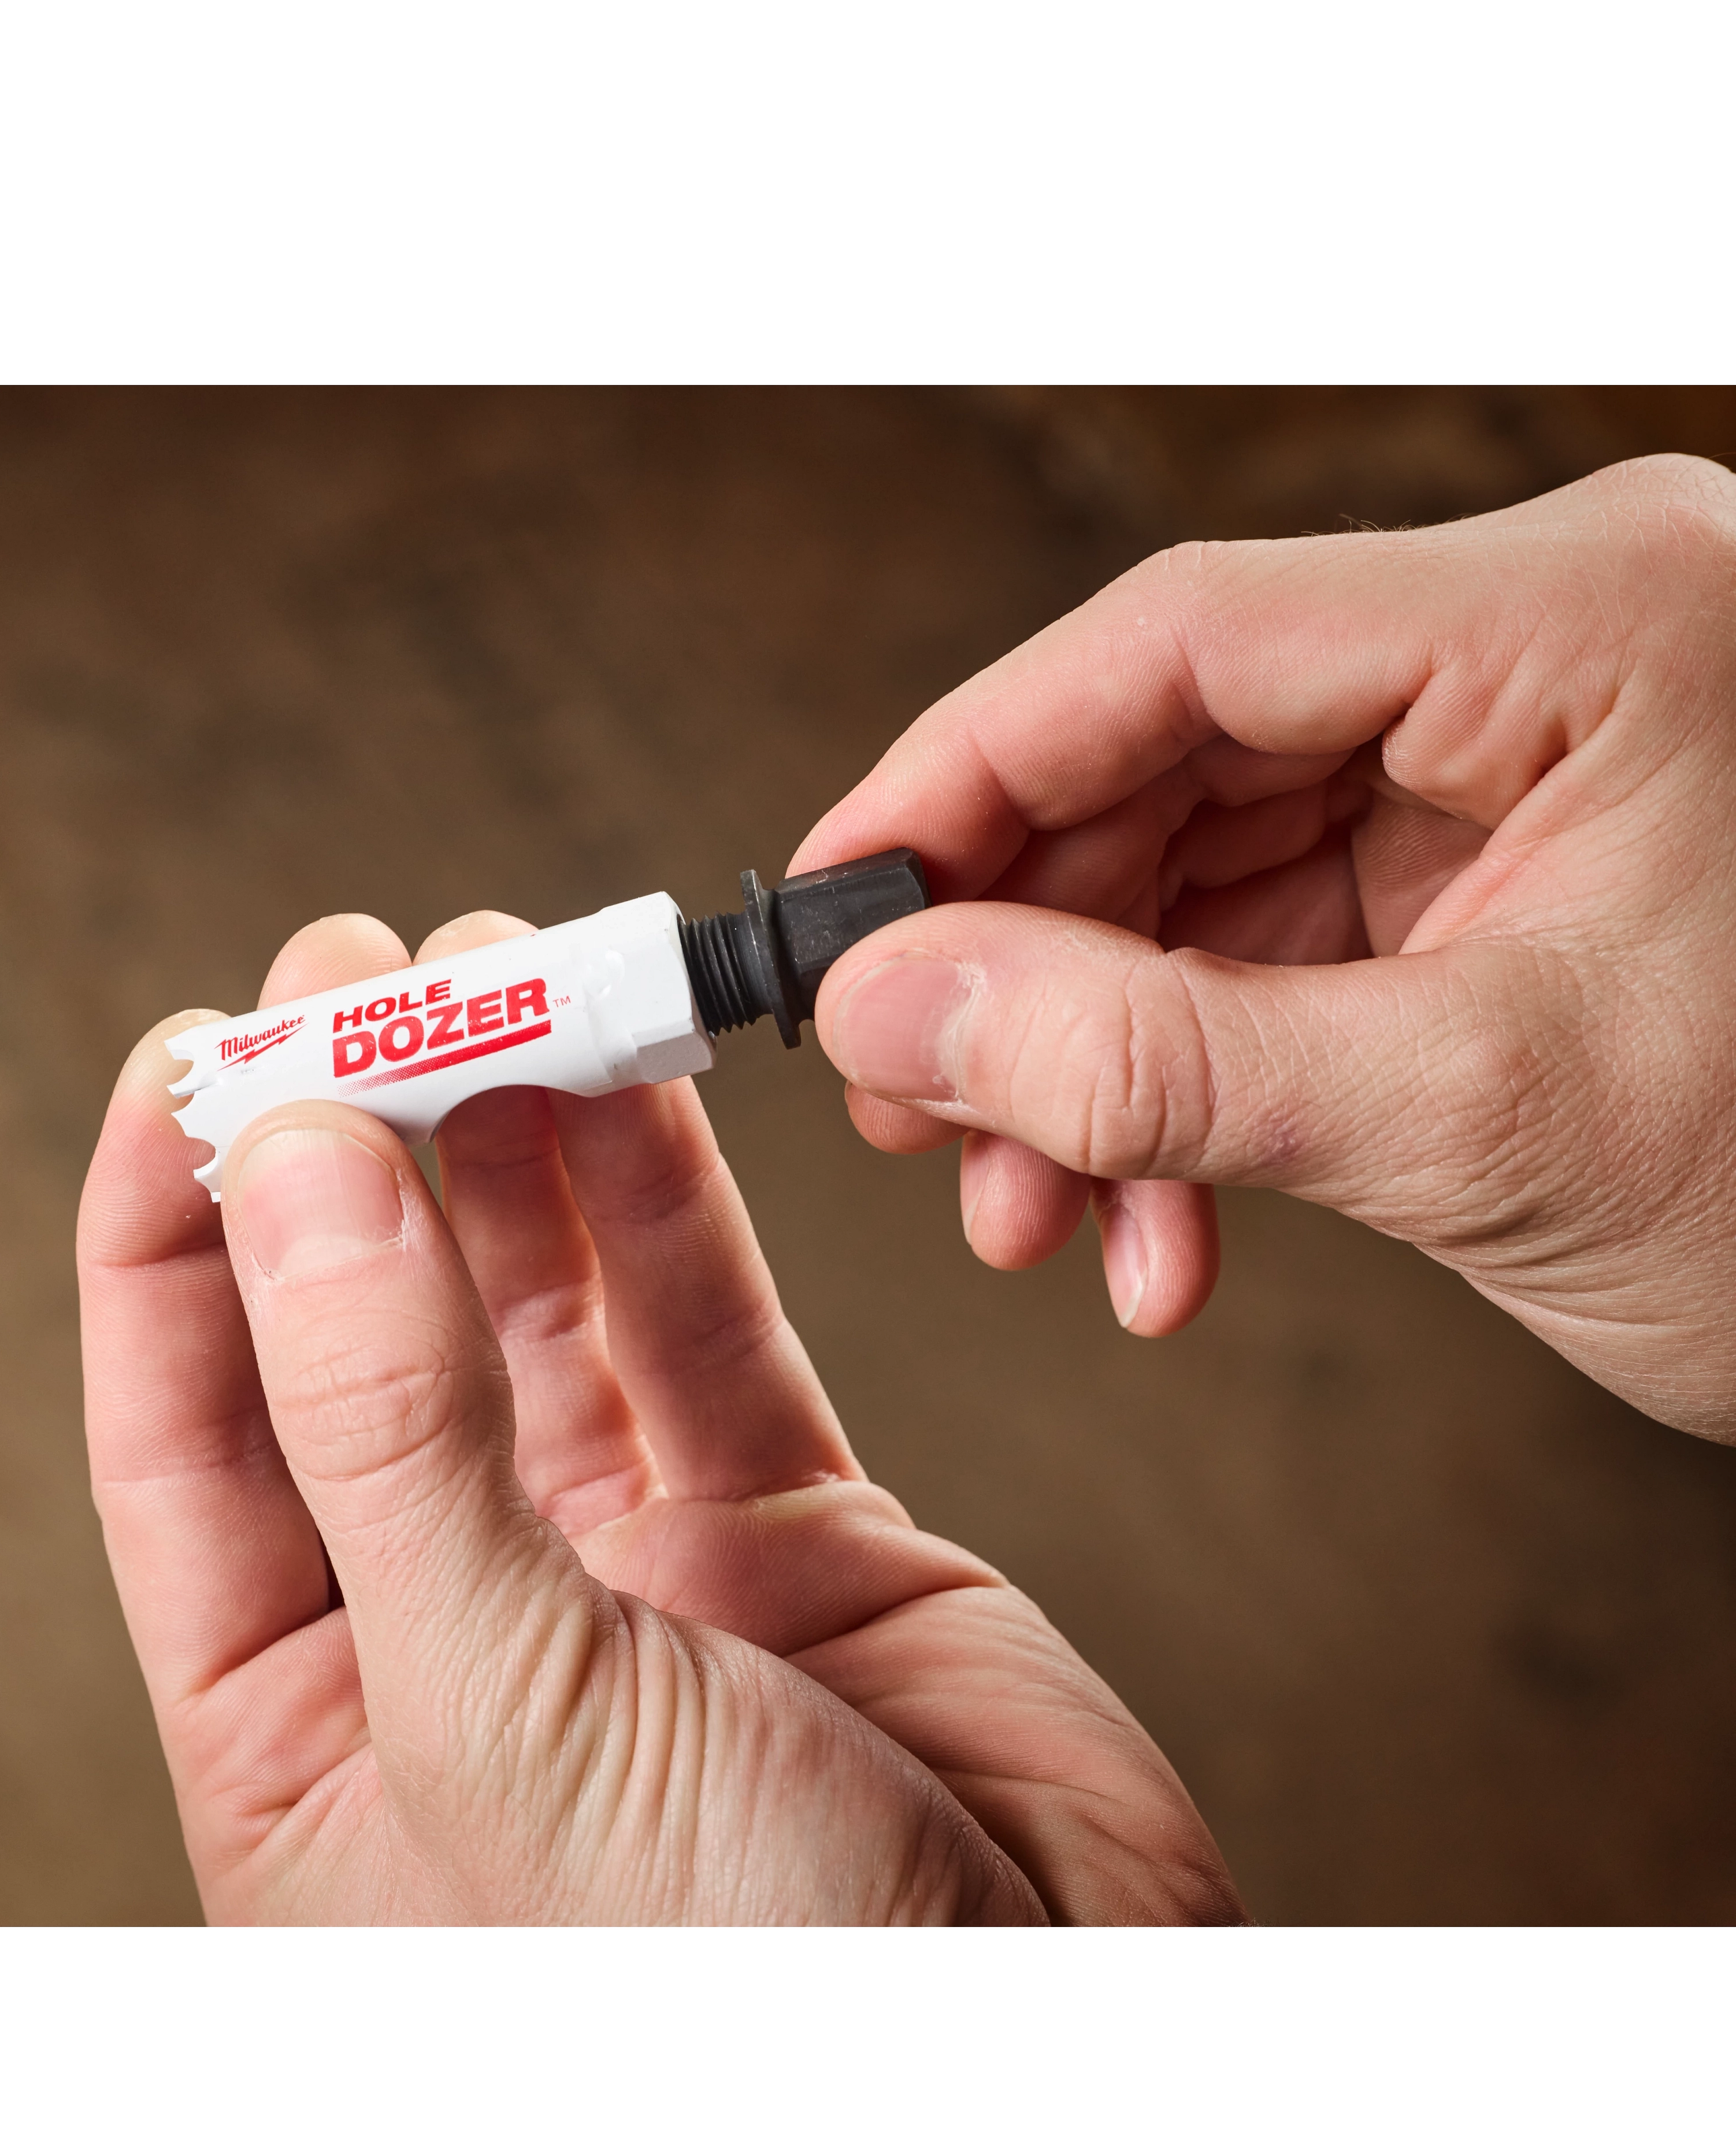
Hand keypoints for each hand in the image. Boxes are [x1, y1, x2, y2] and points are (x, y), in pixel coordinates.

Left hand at [78, 911, 1242, 1924]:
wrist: (1052, 2052)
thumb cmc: (740, 1979)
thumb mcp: (503, 1714)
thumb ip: (389, 1436)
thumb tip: (295, 1171)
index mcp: (306, 1731)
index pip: (181, 1434)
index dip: (171, 1232)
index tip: (188, 1058)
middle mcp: (452, 1634)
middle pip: (361, 1334)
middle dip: (350, 1146)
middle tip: (357, 966)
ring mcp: (627, 1576)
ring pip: (538, 1306)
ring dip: (509, 1135)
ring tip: (491, 968)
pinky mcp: (790, 1533)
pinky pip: (700, 1331)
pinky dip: (661, 1198)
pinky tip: (620, 1072)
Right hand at [797, 454, 1735, 1441]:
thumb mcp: (1473, 1118)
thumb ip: (1156, 1057)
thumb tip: (894, 1005)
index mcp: (1589, 617)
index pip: (1183, 640)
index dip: (970, 774)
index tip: (836, 908)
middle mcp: (1546, 654)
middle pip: (1174, 756)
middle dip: (1029, 959)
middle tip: (915, 1104)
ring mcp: (1522, 767)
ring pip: (1206, 872)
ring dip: (1096, 1059)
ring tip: (1032, 1213)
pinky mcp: (1502, 879)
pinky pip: (1278, 954)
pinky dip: (1192, 1095)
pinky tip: (1157, 1231)